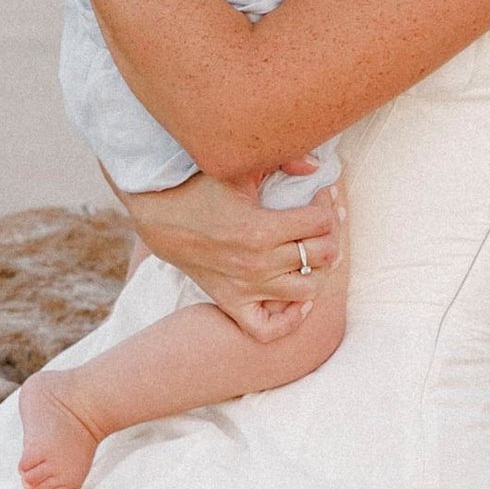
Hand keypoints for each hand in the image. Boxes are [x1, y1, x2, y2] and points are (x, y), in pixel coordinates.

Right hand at [124, 169, 343, 331]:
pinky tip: (297, 300)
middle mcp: (257, 263)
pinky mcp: (231, 302)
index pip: (321, 223)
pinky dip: (289, 320)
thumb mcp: (240, 168)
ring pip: (308, 291)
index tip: (319, 197)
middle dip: (329, 234)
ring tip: (311, 254)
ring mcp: (245, 287)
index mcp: (261, 229)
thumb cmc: (202, 189)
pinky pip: (268, 329)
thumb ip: (282, 159)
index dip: (327, 206)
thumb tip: (317, 168)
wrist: (160, 218)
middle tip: (321, 222)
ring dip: (318, 272)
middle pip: (322, 255)